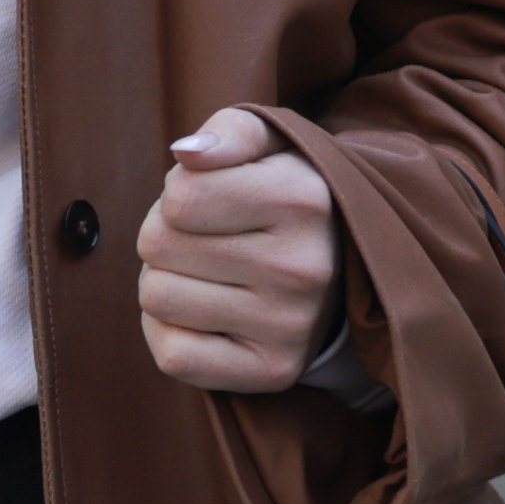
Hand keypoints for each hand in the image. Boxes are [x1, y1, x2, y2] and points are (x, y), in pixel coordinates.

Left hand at [133, 108, 351, 397]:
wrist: (348, 270)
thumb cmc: (287, 196)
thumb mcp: (272, 144)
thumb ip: (229, 131)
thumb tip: (185, 152)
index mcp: (303, 199)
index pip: (178, 198)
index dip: (178, 194)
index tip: (209, 200)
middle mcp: (302, 267)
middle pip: (158, 245)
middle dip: (167, 236)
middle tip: (207, 240)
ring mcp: (290, 326)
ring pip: (156, 298)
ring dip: (166, 282)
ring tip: (207, 276)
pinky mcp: (273, 372)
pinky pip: (172, 356)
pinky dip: (169, 333)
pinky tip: (203, 316)